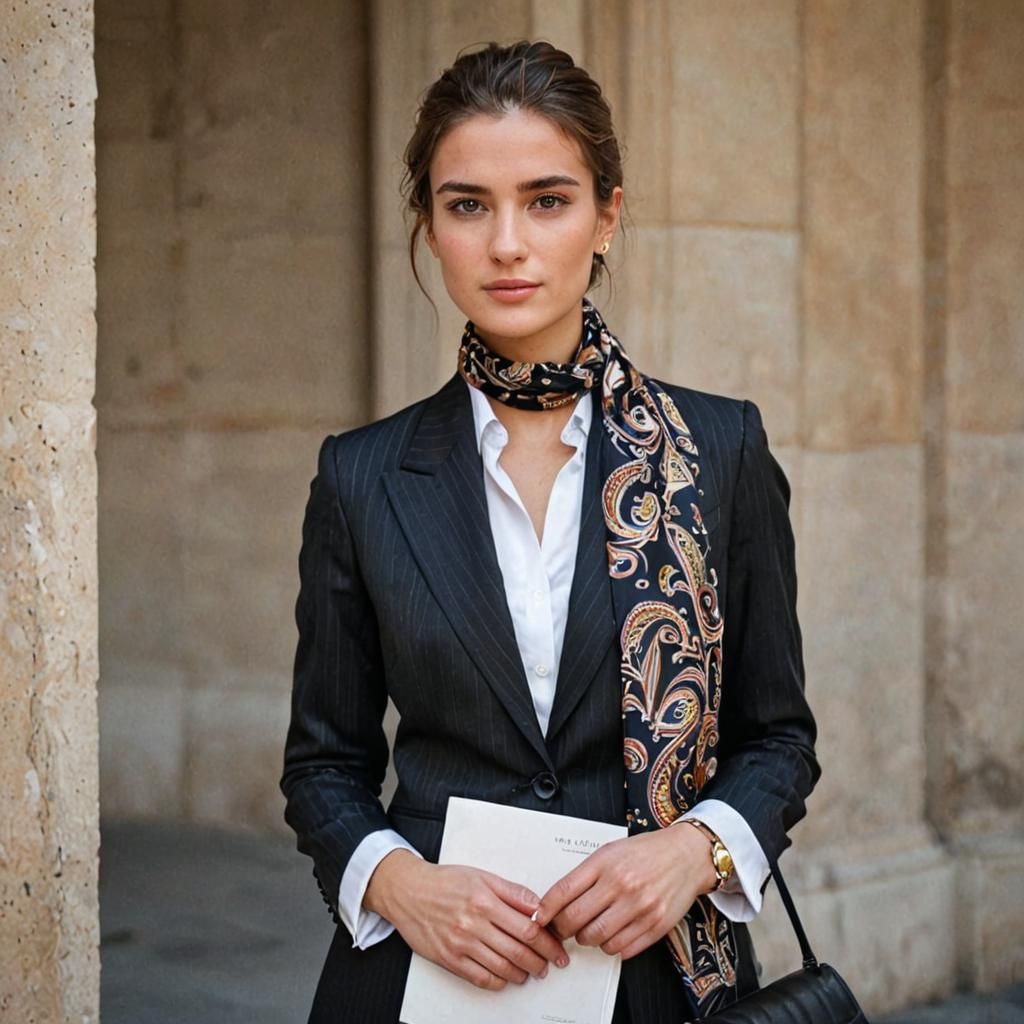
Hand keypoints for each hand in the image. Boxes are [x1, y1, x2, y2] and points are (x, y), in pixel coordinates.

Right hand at [364, 850, 568, 990]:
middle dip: (541, 961)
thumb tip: (538, 905)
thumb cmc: (444, 882)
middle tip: (550, 963)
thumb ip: (512, 892)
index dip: (548, 942)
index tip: (557, 947)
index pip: (527, 928)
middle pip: (518, 951)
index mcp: (485, 900)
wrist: (408, 891)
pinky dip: (498, 982)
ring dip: (522, 973)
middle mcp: (473, 924)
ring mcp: (461, 944)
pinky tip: (506, 978)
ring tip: (531, 972)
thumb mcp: (482, 876)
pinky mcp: (449, 959)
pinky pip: (480, 978)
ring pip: (502, 967)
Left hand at [534, 823, 717, 960]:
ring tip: (590, 929)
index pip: (564, 891)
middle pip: (576, 920)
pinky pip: (622, 950)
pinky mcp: (656, 926)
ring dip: (588, 939)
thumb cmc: (645, 852)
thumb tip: (557, 901)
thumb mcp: (610, 852)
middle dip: (563, 929)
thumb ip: (585, 874)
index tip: (539, 917)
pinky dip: (611, 946)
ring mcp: (640, 907)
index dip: (546, 909)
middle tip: (563, 928)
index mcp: (606, 862)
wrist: (686, 856)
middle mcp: (622, 885)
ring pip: (597, 939)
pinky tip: (613, 933)